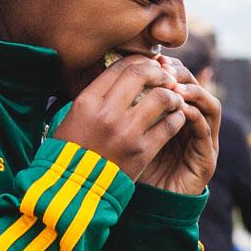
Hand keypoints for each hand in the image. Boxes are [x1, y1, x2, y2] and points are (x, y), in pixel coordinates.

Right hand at [54, 56, 188, 176]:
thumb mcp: (75, 117)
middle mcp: (107, 113)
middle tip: (167, 78)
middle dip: (159, 72)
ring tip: (174, 99)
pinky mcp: (142, 151)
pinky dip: (177, 117)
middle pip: (142, 75)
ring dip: (172, 95)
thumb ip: (96, 95)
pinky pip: (169, 125)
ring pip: (162, 98)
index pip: (120, 68)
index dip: (140, 62)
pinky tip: (177, 117)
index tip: (150, 66)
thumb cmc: (73, 150)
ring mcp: (126, 132)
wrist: (75, 187)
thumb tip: (121, 74)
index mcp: (88, 101)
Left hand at [132, 54, 221, 194]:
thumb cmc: (128, 169)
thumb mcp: (123, 132)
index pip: (177, 81)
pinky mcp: (207, 157)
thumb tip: (106, 73)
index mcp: (172, 114)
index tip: (151, 57)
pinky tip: (180, 109)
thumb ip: (123, 108)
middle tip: (165, 68)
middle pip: (195, 87)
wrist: (144, 207)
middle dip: (181, 75)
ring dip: (193, 92)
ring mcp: (202, 140)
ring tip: (174, 87)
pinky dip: (196, 115)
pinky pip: (206, 129)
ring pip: (209, 104)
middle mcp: (191, 123)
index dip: (167, 67)